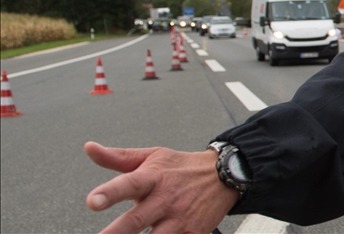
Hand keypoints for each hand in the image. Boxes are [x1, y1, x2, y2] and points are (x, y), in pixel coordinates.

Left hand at [85, 141, 238, 233]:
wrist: (224, 175)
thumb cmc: (182, 167)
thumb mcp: (152, 156)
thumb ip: (118, 157)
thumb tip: (89, 148)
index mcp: (153, 178)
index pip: (128, 184)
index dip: (109, 193)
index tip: (92, 202)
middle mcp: (165, 199)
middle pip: (136, 220)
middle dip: (115, 233)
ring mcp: (180, 219)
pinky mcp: (193, 233)